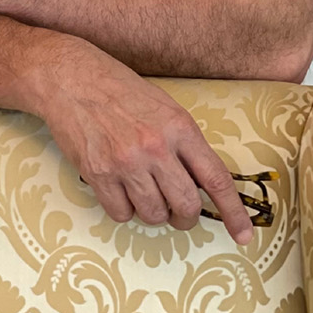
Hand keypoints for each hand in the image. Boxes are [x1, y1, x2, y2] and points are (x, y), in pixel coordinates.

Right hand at [37, 42, 252, 243]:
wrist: (69, 77)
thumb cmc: (117, 88)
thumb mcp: (164, 107)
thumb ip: (185, 143)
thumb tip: (201, 183)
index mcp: (179, 127)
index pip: (216, 179)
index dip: (233, 213)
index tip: (244, 235)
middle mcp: (155, 147)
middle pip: (186, 206)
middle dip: (185, 216)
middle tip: (178, 210)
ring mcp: (125, 162)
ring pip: (154, 215)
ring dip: (153, 212)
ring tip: (143, 191)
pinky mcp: (97, 173)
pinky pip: (121, 214)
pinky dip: (124, 209)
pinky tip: (119, 189)